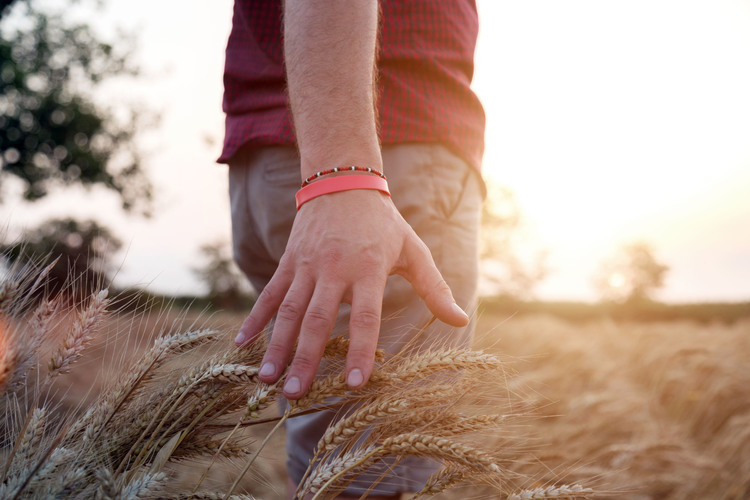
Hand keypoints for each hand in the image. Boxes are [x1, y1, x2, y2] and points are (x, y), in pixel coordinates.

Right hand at [233, 189, 468, 398]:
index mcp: (367, 269)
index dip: (361, 349)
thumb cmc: (383, 223)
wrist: (343, 182)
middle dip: (306, 358)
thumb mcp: (413, 250)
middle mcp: (334, 269)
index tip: (356, 383)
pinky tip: (241, 344)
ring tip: (267, 378)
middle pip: (318, 320)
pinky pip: (269, 293)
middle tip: (297, 394)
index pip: (365, 316)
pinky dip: (255, 319)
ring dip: (276, 346)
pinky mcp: (289, 262)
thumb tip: (460, 320)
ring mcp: (307, 266)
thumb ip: (434, 288)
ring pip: (289, 311)